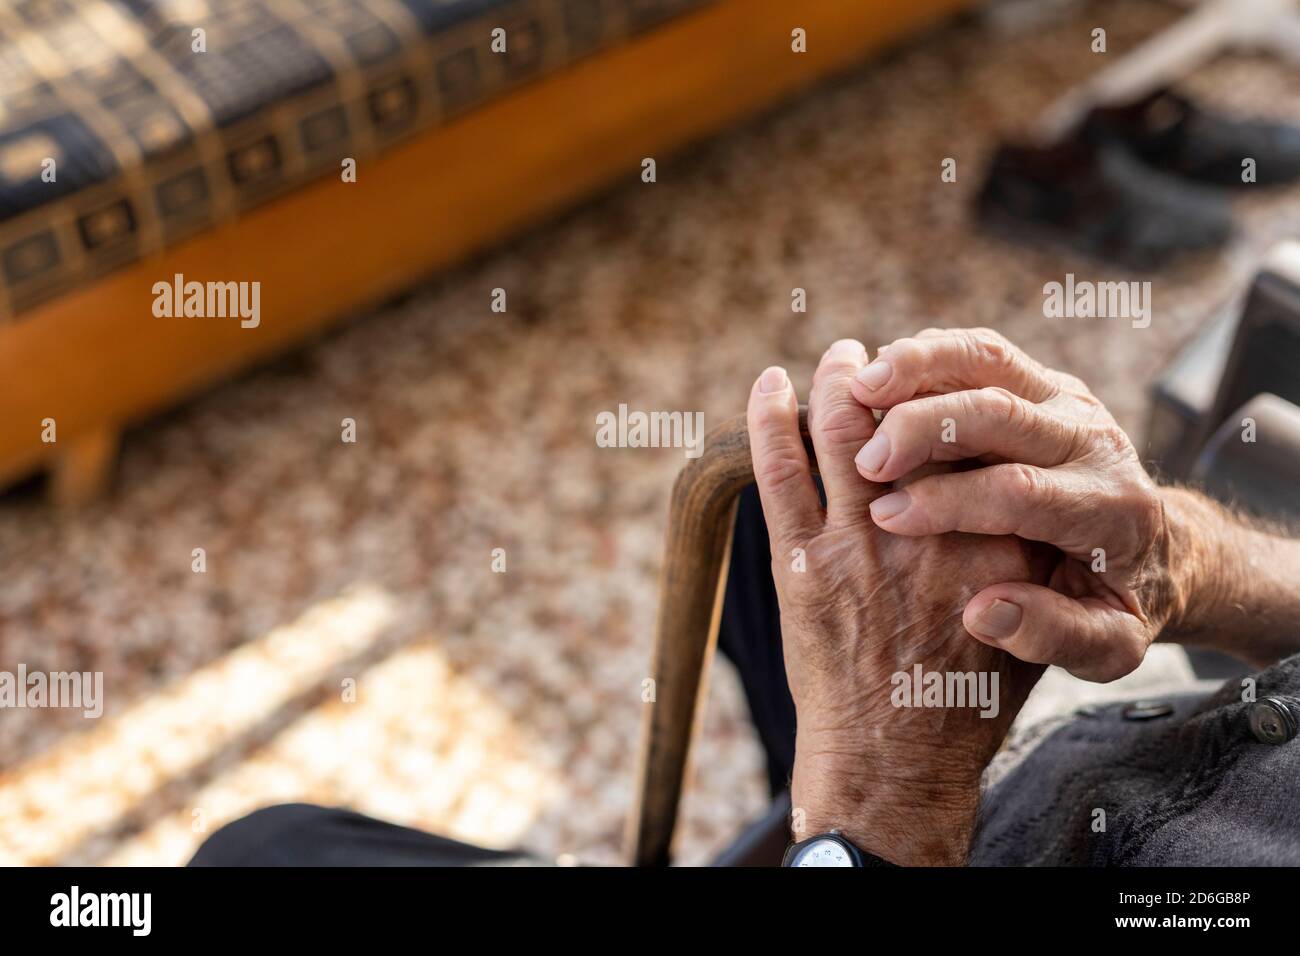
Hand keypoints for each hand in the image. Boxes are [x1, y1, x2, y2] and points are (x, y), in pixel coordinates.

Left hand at [747, 340, 1050, 865]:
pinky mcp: (799, 563)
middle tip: (879, 354)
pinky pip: (777, 471)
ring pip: (837, 428)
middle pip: (902, 416)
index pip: (968, 433)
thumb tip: (1018, 487)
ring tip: (841, 356)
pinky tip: (768, 384)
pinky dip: (768, 419)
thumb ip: (1026, 553)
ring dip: (835, 379)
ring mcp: (855, 541)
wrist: (895, 761)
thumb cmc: (964, 697)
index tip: (939, 374)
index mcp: (990, 533)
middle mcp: (923, 525)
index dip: (949, 393)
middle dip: (890, 372)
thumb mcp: (1030, 620)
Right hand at [849, 327, 1174, 681]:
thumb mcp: (1108, 644)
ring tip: (858, 388)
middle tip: (864, 460)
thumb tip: (985, 611)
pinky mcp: (1039, 382)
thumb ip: (1053, 634)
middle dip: (923, 427)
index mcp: (1108, 508)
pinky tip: (878, 379)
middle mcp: (1092, 440)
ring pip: (989, 359)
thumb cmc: (1118, 602)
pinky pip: (979, 351)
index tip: (887, 518)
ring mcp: (1066, 401)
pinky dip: (925, 355)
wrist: (1158, 546)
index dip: (948, 501)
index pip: (1020, 490)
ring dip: (918, 366)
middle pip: (1001, 410)